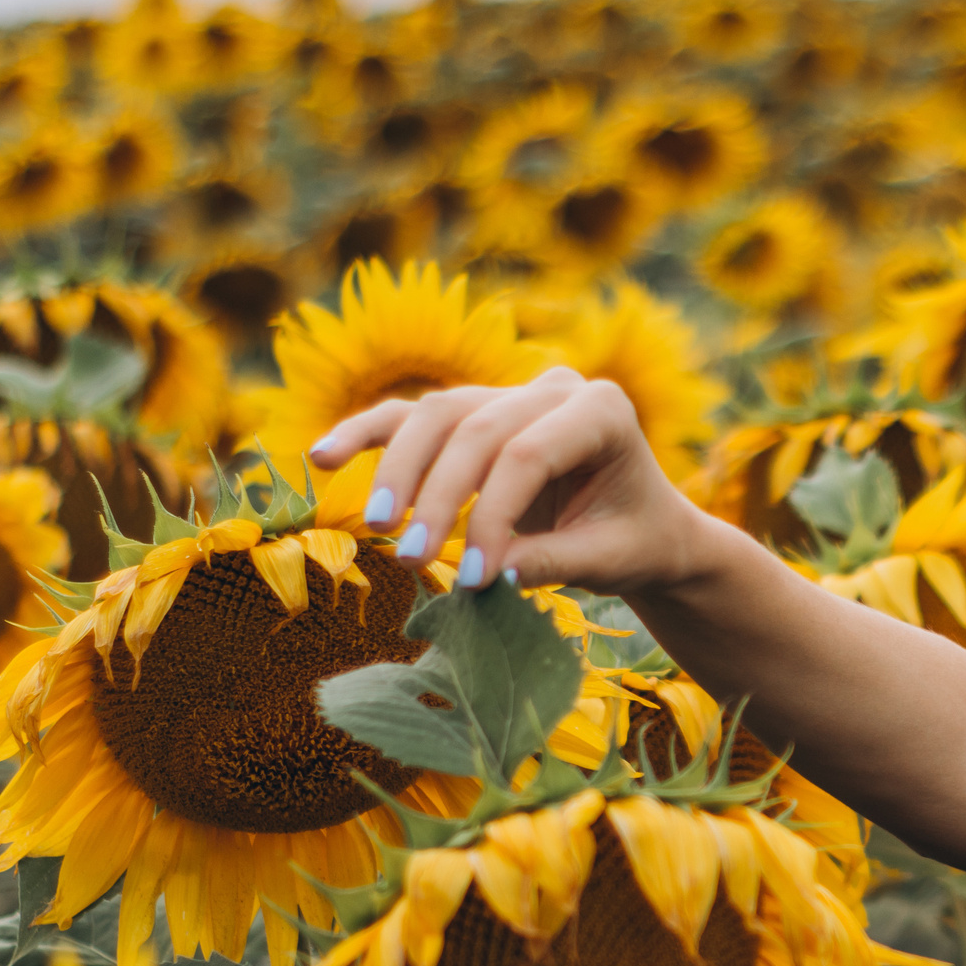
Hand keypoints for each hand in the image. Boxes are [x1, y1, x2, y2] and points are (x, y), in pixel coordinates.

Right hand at [307, 368, 718, 596]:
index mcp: (602, 410)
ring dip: (399, 470)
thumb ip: (550, 562)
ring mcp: (509, 391)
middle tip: (411, 560)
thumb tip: (482, 575)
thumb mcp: (608, 559)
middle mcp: (554, 387)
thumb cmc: (633, 540)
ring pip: (436, 416)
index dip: (493, 516)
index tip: (470, 578)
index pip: (528, 455)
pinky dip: (367, 434)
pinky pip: (411, 416)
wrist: (642, 526)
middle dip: (439, 499)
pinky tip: (323, 456)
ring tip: (379, 525)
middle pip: (475, 432)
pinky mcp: (473, 411)